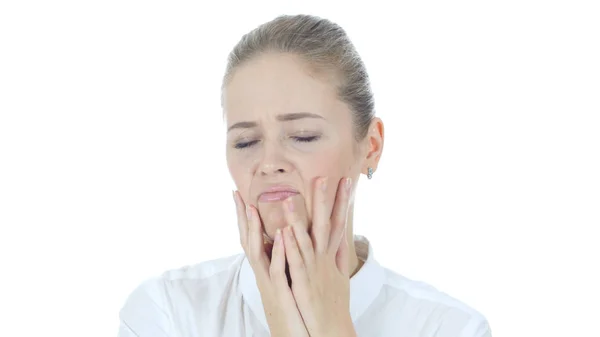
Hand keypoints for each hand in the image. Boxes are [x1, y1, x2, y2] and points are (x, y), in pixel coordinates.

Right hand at [233, 191, 308, 336]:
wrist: (294, 334)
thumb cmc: (294, 309)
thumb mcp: (288, 280)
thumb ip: (287, 260)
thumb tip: (290, 242)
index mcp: (269, 265)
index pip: (254, 235)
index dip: (246, 216)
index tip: (241, 194)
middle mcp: (265, 271)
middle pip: (249, 239)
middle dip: (241, 217)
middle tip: (234, 194)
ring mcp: (269, 281)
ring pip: (258, 252)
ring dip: (255, 229)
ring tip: (251, 207)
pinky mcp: (279, 292)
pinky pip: (278, 270)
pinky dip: (279, 252)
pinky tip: (282, 236)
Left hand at [281, 177, 356, 336]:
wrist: (333, 329)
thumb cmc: (335, 304)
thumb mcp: (340, 277)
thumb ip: (340, 256)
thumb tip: (344, 240)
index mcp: (331, 256)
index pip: (340, 223)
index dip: (343, 203)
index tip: (348, 181)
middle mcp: (324, 259)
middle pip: (326, 225)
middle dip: (324, 201)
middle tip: (323, 177)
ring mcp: (314, 271)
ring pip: (305, 240)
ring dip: (299, 219)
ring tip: (290, 198)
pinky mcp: (303, 284)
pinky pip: (294, 262)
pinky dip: (290, 247)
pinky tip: (284, 233)